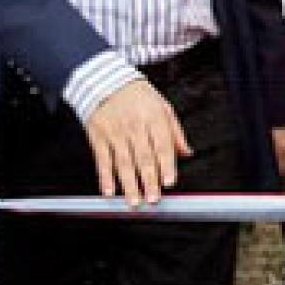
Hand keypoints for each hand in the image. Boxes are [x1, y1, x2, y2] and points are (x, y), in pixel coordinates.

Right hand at [84, 80, 190, 206]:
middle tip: (153, 200)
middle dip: (149, 181)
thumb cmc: (138, 96)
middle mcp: (134, 127)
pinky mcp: (98, 138)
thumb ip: (175, 132)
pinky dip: (105, 178)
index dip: (166, 165)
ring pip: (123, 163)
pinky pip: (102, 161)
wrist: (105, 82)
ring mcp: (115, 133)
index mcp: (154, 118)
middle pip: (143, 157)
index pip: (162, 145)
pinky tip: (109, 192)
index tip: (169, 183)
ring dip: (129, 185)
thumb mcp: (163, 107)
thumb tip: (186, 153)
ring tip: (135, 202)